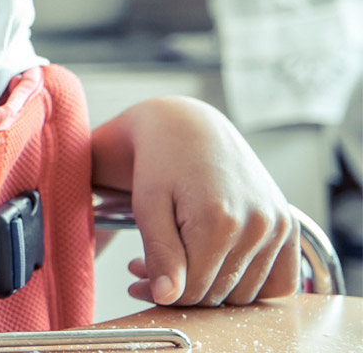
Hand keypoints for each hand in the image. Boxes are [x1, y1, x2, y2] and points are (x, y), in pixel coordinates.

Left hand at [106, 96, 297, 305]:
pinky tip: (218, 268)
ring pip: (246, 292)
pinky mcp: (288, 224)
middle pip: (219, 294)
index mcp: (219, 220)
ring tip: (176, 262)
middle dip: (180, 289)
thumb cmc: (160, 160)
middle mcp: (257, 225)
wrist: (189, 126)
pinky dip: (252, 285)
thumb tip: (168, 298)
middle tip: (147, 268)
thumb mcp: (148, 204)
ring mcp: (277, 225)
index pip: (194, 290)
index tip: (136, 279)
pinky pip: (281, 280)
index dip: (162, 292)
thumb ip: (161, 253)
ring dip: (211, 288)